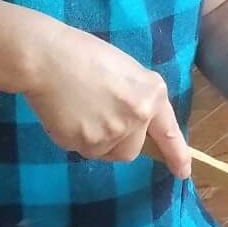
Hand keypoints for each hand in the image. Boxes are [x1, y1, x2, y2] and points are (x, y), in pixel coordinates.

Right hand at [22, 24, 188, 178]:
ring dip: (95, 139)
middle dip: (118, 141)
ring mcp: (112, 133)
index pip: (168, 132)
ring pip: (106, 151)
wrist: (45, 58)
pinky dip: (74, 137)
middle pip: (131, 149)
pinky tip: (65, 113)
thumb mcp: (125, 70)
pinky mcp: (85, 143)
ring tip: (79, 109)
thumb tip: (135, 122)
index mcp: (151, 94)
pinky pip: (82, 149)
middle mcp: (138, 116)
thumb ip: (137, 97)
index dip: (177, 155)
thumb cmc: (82, 54)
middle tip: (97, 115)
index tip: (183, 172)